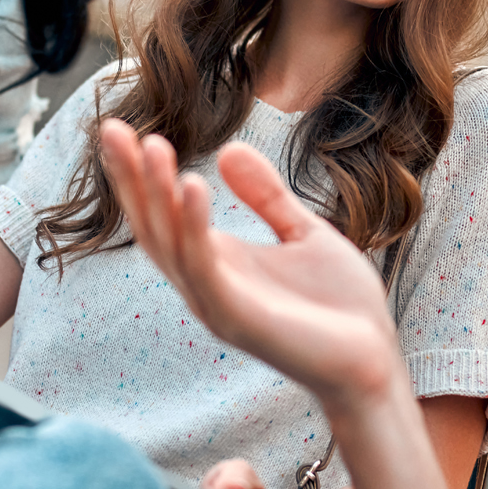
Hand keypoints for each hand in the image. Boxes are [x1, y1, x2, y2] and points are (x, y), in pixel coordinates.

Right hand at [98, 120, 404, 417]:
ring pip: (171, 245)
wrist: (374, 361)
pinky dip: (194, 228)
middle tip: (113, 127)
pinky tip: (193, 186)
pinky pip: (205, 269)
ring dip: (158, 195)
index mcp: (217, 263)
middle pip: (152, 227)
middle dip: (132, 179)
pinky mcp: (238, 320)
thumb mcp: (302, 233)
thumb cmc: (340, 307)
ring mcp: (218, 304)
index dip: (139, 174)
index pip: (163, 214)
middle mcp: (206, 284)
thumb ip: (266, 196)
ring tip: (152, 145)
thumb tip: (228, 148)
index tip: (122, 129)